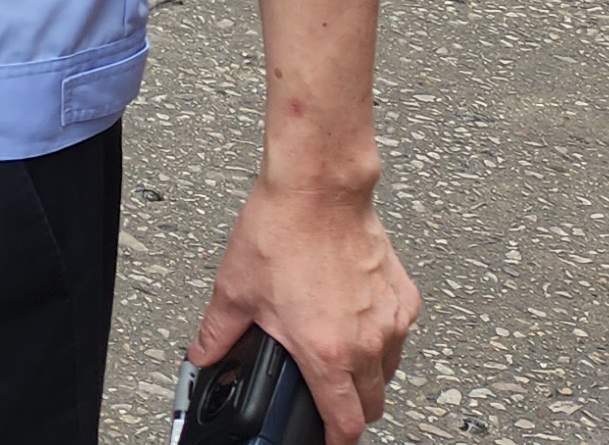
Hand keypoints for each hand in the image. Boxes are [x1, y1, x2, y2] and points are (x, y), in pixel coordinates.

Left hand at [187, 178, 417, 442]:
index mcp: (327, 351)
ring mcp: (391, 320)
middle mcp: (367, 342)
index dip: (335, 439)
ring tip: (334, 355)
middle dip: (350, 410)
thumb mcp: (235, 291)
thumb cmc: (281, 231)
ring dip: (366, 376)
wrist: (318, 189)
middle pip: (372, 404)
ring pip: (388, 371)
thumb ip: (218, 334)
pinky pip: (398, 335)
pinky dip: (380, 339)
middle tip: (325, 399)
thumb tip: (203, 356)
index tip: (325, 440)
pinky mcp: (404, 296)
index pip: (345, 422)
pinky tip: (352, 318)